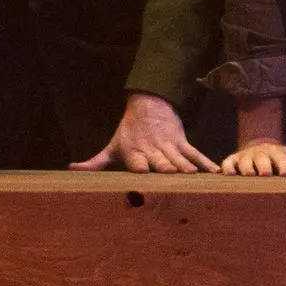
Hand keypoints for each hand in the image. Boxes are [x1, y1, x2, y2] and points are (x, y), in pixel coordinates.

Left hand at [70, 92, 217, 173]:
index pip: (138, 165)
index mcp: (134, 153)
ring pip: (178, 159)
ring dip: (186, 167)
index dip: (142, 171)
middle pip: (160, 163)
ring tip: (193, 176)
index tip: (145, 180)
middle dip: (166, 170)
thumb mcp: (111, 146)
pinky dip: (205, 162)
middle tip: (173, 178)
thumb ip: (94, 162)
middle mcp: (152, 151)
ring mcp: (169, 146)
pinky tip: (214, 171)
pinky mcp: (181, 142)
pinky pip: (194, 154)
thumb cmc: (128, 131)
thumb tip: (71, 168)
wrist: (148, 105)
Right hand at [224, 139, 285, 176]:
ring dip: (246, 167)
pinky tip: (229, 174)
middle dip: (264, 165)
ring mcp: (246, 156)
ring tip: (249, 174)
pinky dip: (227, 167)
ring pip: (244, 160)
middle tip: (267, 174)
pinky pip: (228, 163)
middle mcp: (260, 153)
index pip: (282, 158)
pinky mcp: (233, 160)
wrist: (262, 148)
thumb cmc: (281, 159)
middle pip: (262, 158)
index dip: (284, 165)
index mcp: (277, 153)